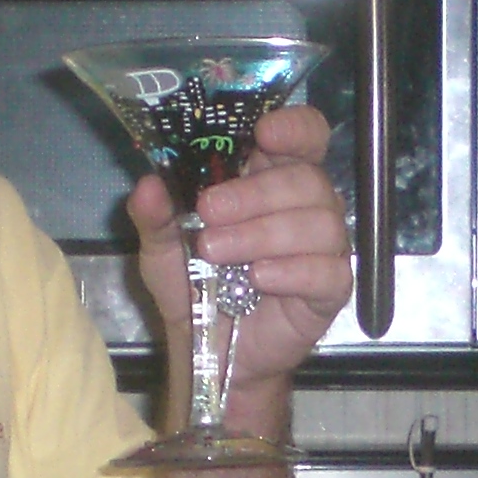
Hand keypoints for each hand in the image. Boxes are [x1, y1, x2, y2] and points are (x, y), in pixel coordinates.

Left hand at [126, 103, 352, 405]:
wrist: (205, 350)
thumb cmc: (193, 287)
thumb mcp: (161, 249)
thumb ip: (155, 217)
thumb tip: (148, 185)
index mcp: (271, 179)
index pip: (306, 136)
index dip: (294, 128)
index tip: (263, 133)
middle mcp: (305, 206)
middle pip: (307, 178)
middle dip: (255, 193)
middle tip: (208, 215)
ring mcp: (323, 248)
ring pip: (320, 222)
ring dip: (263, 233)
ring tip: (218, 253)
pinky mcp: (330, 289)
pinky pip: (328, 270)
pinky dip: (291, 270)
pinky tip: (258, 279)